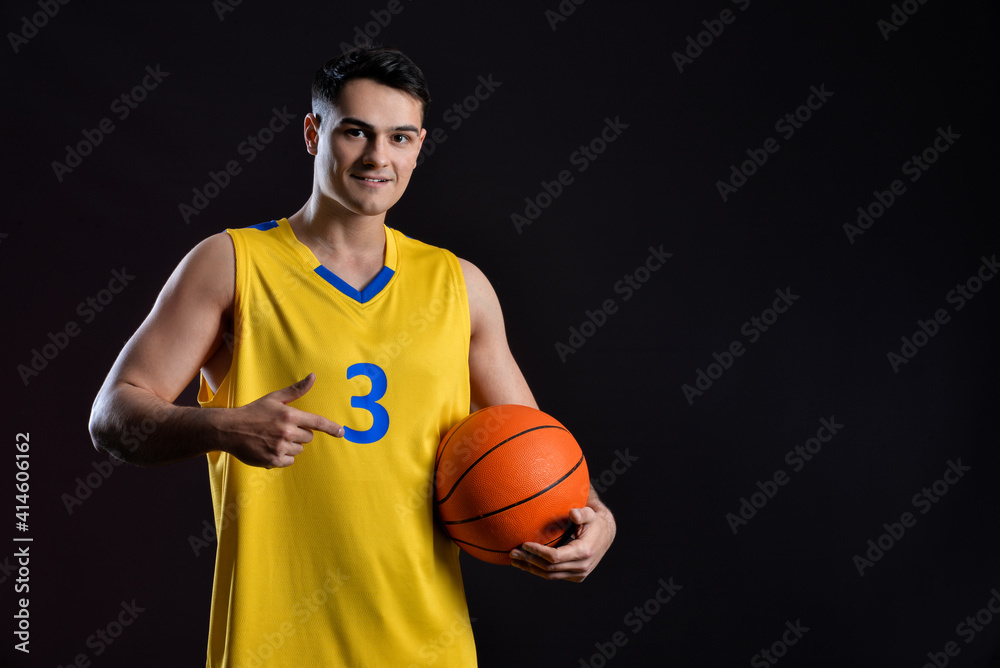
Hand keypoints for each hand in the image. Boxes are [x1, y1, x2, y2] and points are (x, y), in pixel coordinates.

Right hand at [220, 373, 343, 467]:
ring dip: (291, 445)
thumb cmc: (253, 412)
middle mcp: (287, 432)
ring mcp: (280, 447)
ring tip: (273, 438)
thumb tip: (313, 377)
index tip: (342, 432)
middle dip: (299, 433)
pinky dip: (282, 456)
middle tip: (282, 429)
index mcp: (289, 415)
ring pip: (299, 449)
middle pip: (308, 437)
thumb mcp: (274, 398)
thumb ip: (296, 390)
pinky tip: (270, 448)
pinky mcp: (273, 460)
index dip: (332, 428)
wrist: (229, 430)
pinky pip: (289, 461)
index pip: (317, 422)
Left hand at [510, 495, 615, 581]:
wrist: (606, 534)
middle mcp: (581, 566)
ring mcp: (579, 574)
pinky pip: (554, 575)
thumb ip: (582, 513)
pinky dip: (539, 570)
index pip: (554, 557)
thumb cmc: (594, 520)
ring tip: (515, 560)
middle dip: (529, 561)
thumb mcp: (590, 513)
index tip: (524, 544)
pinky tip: (527, 563)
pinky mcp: (576, 576)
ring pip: (550, 575)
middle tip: (512, 553)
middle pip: (549, 568)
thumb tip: (573, 513)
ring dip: (531, 568)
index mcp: (583, 552)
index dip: (538, 552)